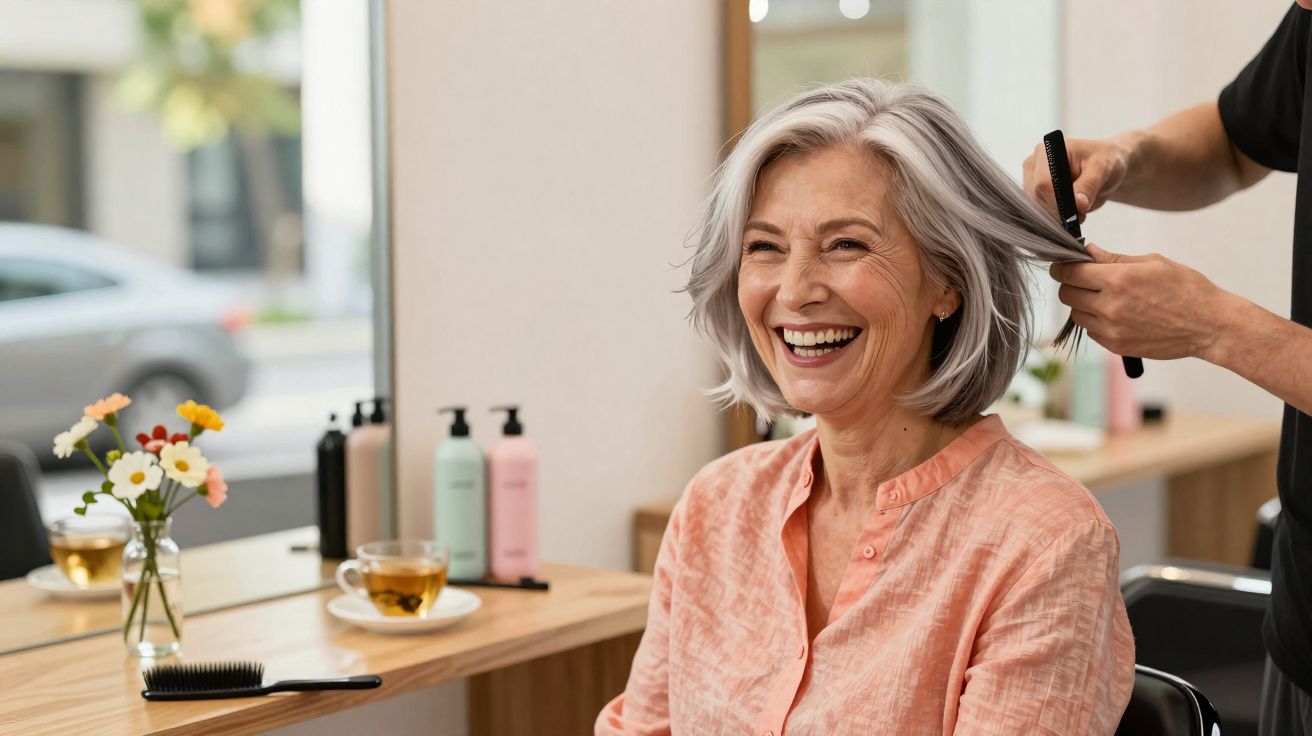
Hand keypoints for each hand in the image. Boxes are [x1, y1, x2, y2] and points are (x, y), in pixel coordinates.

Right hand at [1023, 137, 1131, 221]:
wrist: (1104, 164)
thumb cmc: (1104, 160)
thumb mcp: (1102, 169)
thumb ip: (1089, 185)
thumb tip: (1079, 205)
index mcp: (1047, 151)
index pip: (1043, 183)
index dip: (1058, 202)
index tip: (1078, 213)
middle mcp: (1033, 164)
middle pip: (1038, 197)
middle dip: (1060, 210)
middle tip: (1083, 212)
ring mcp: (1030, 179)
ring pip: (1038, 207)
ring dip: (1059, 213)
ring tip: (1080, 207)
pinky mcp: (1033, 192)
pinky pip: (1041, 210)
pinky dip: (1057, 214)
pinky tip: (1071, 208)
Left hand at [1048, 244, 1234, 360]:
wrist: (1209, 324)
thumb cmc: (1186, 289)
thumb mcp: (1152, 263)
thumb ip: (1114, 259)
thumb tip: (1088, 252)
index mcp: (1118, 280)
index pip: (1070, 273)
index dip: (1062, 266)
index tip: (1062, 264)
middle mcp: (1110, 306)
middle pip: (1067, 294)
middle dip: (1071, 284)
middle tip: (1084, 279)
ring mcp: (1112, 329)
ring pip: (1076, 314)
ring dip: (1083, 304)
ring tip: (1105, 297)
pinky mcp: (1116, 346)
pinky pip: (1091, 331)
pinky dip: (1096, 321)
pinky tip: (1116, 314)